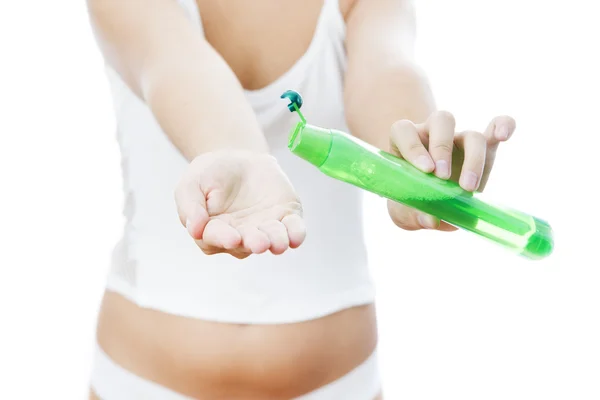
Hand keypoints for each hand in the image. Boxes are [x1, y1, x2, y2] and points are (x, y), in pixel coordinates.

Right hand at [175, 150, 305, 257]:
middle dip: (254, 243)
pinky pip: (293, 231)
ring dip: (276, 242)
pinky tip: (296, 237)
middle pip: (247, 244)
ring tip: (278, 242)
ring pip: (272, 241)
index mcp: (214, 232)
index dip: (224, 238)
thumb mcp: (191, 183)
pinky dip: (296, 234)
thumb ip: (190, 206)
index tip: (232, 238)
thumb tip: (194, 229)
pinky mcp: (285, 218)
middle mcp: (241, 237)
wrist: (238, 158)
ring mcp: (265, 229)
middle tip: (259, 242)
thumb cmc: (210, 174)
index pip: (217, 238)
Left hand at [387, 111, 515, 230]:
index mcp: (404, 141)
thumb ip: (413, 214)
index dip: (413, 147)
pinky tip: (505, 134)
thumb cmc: (409, 203)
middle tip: (443, 177)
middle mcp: (431, 133)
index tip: (425, 170)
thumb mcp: (404, 212)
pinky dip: (503, 126)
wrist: (427, 208)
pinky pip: (495, 128)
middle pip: (441, 121)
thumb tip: (432, 219)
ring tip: (468, 188)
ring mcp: (458, 139)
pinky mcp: (483, 147)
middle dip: (442, 148)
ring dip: (473, 159)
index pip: (404, 131)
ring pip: (471, 134)